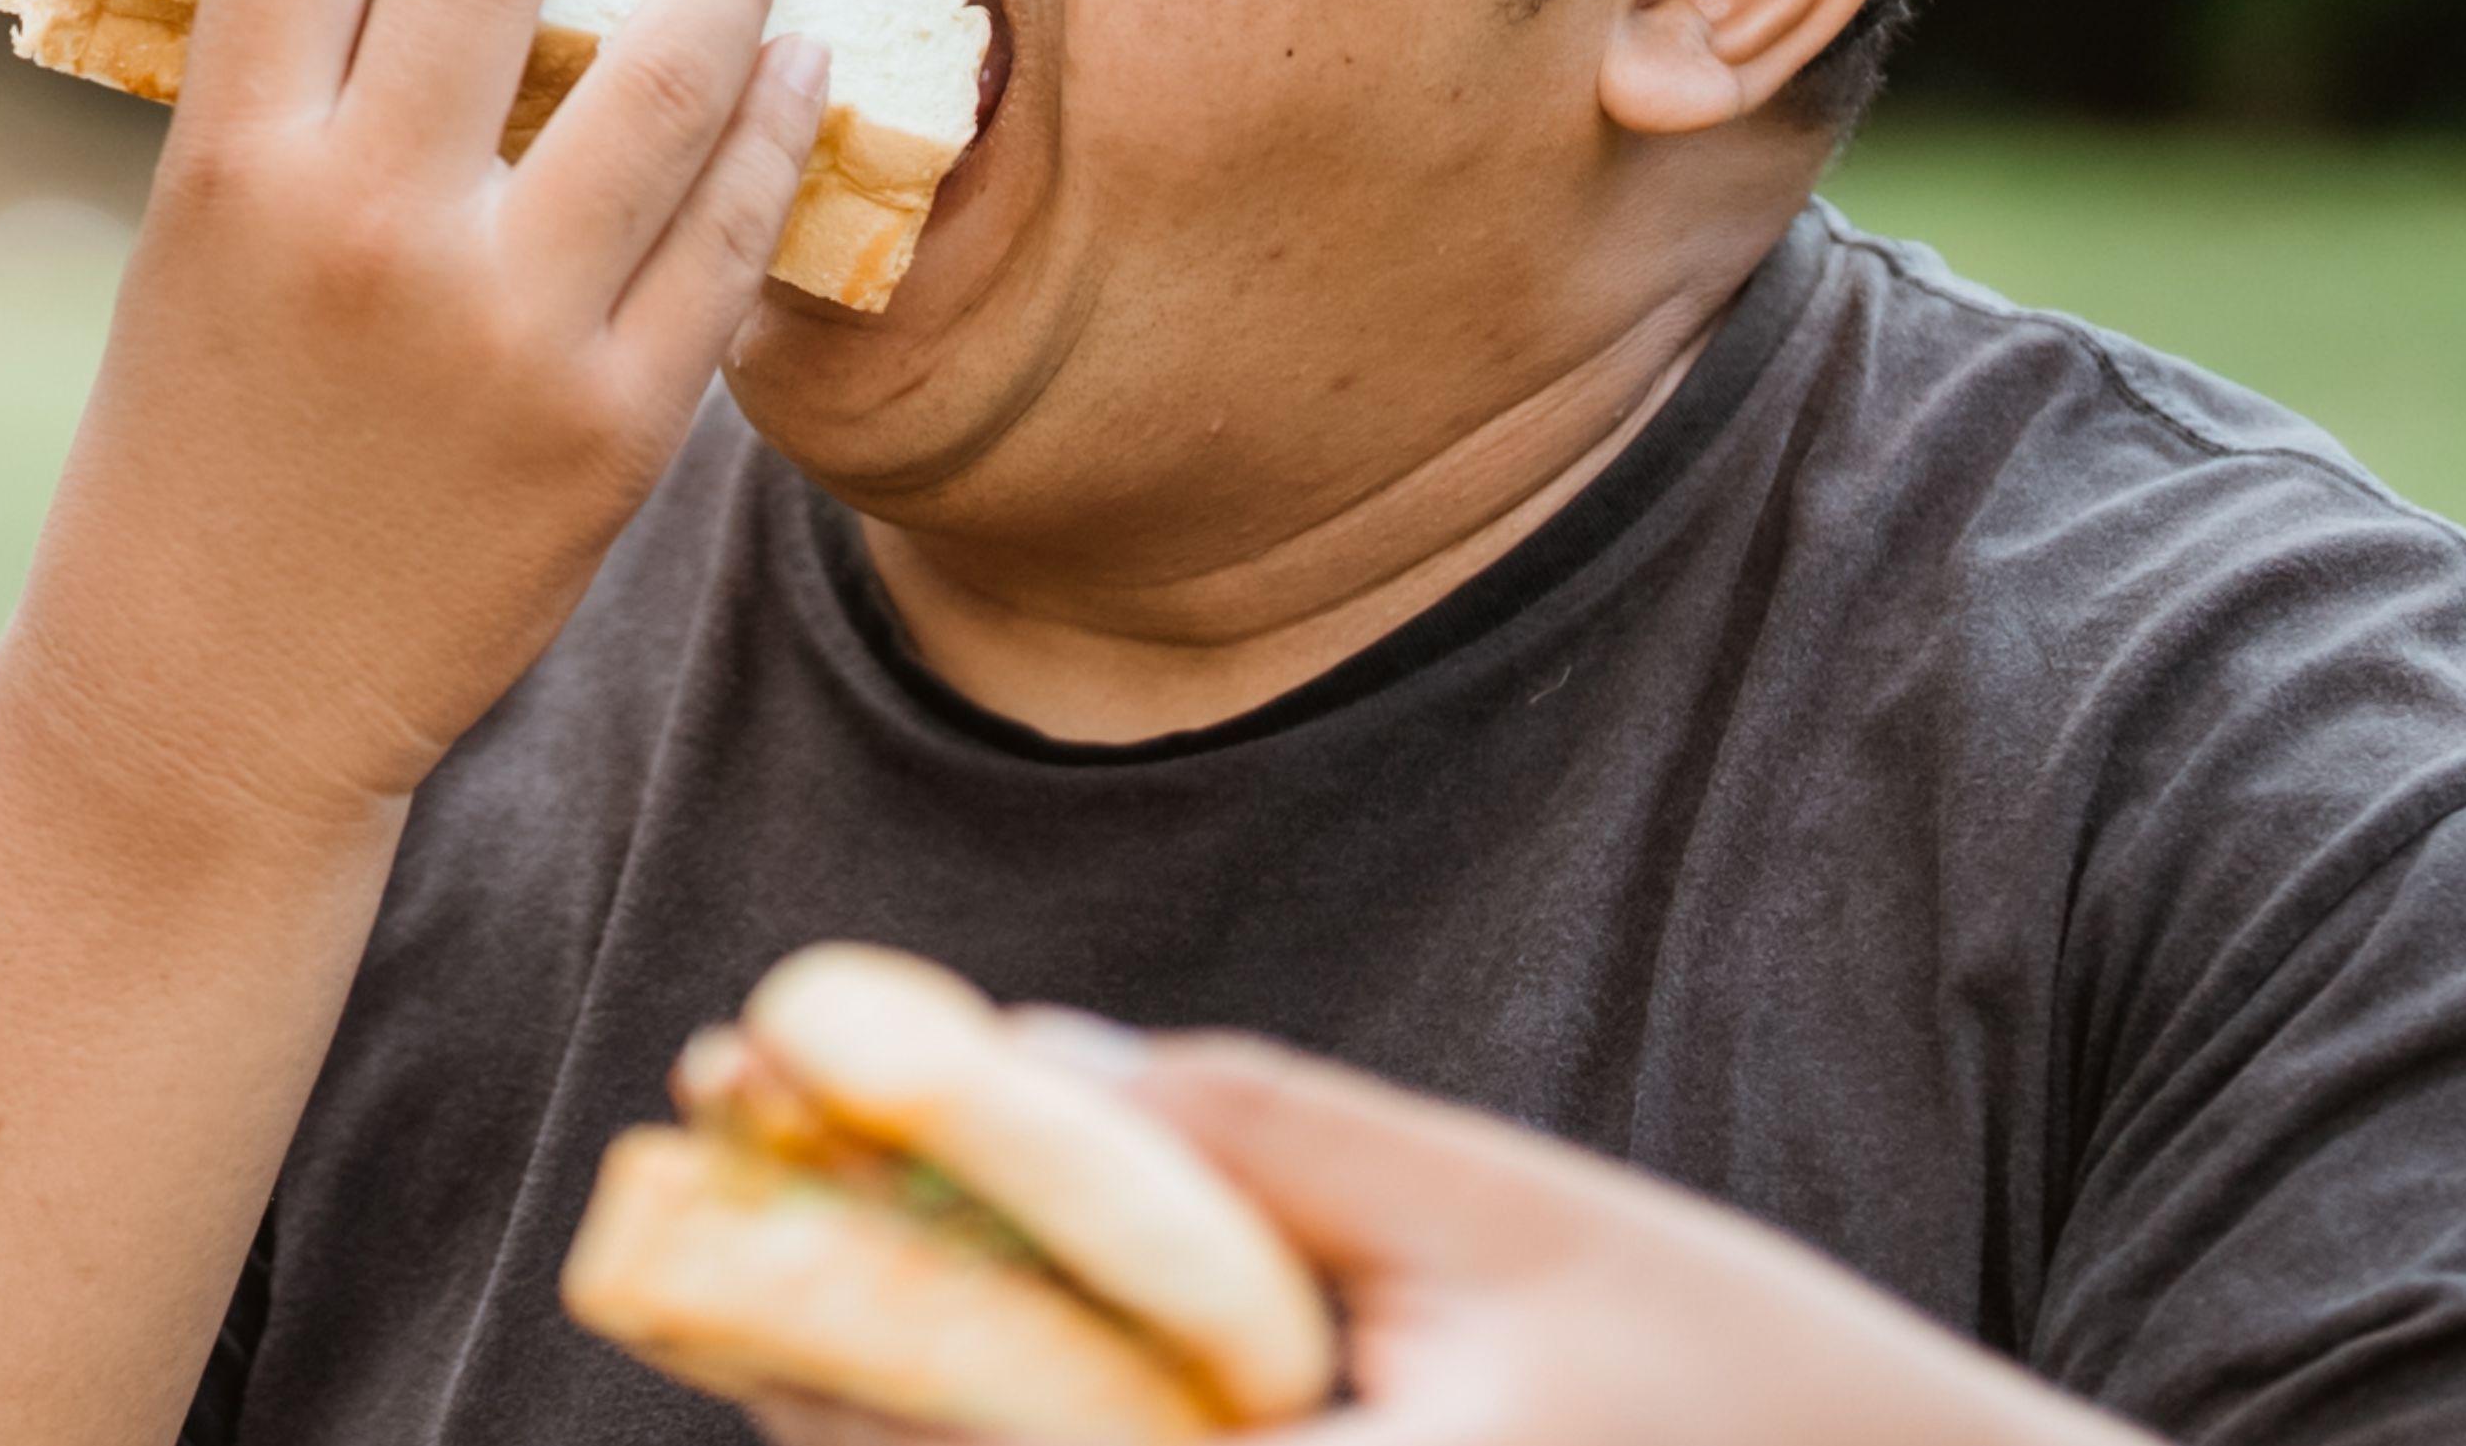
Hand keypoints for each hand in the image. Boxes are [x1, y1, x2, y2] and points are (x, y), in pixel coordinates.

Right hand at [0, 0, 831, 833]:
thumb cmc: (192, 466)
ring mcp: (507, 329)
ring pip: (665, 74)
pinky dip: (777, 124)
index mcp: (231, 171)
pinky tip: (800, 69)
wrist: (215, 705)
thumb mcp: (190, 262)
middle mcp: (369, 229)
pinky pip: (730, 232)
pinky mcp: (615, 428)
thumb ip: (296, 121)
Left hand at [750, 1020, 2152, 1445]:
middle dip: (806, 1312)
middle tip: (713, 1124)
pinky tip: (973, 1299)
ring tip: (784, 1190)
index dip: (809, 1255)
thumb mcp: (1505, 1220)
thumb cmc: (1752, 1383)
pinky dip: (1022, 1407)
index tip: (731, 1086)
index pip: (969, 1426)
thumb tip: (1031, 1056)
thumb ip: (1267, 1141)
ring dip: (891, 1366)